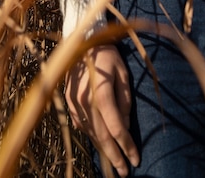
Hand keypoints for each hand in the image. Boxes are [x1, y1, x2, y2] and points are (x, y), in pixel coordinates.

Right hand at [65, 45, 139, 176]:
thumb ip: (124, 101)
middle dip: (115, 157)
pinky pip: (82, 126)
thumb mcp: (122, 73)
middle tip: (125, 172)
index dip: (127, 146)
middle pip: (102, 137)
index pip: (116, 128)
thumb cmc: (106, 55)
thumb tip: (125, 127)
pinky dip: (92, 137)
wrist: (80, 41)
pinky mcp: (68, 103)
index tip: (136, 159)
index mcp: (100, 94)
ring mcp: (74, 104)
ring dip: (103, 150)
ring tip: (115, 163)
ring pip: (90, 134)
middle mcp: (85, 103)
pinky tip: (101, 144)